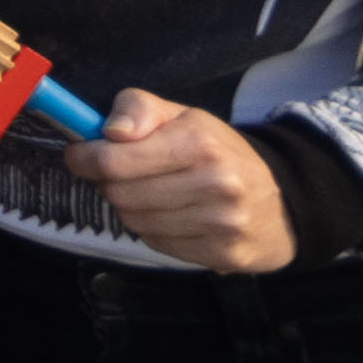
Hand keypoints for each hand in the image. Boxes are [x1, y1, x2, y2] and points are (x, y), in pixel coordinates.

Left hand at [67, 89, 295, 270]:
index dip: (85, 157)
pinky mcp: (223, 254)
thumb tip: (110, 131)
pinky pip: (157, 244)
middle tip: (122, 173)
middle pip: (118, 193)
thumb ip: (138, 108)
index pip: (114, 160)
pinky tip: (174, 215)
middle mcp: (215, 184)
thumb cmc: (219, 152)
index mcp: (200, 144)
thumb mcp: (182, 116)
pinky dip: (154, 229)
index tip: (81, 154)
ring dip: (131, 207)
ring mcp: (222, 224)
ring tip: (154, 192)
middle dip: (109, 182)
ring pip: (133, 221)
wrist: (281, 202)